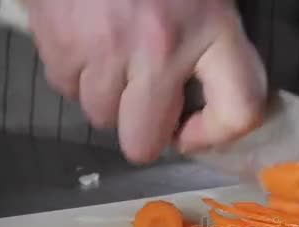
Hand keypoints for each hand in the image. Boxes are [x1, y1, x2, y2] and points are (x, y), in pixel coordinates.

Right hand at [28, 0, 266, 162]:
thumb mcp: (208, 2)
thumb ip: (217, 52)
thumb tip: (202, 115)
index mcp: (213, 28)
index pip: (239, 111)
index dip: (218, 135)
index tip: (194, 131)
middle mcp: (160, 46)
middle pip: (143, 141)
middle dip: (144, 131)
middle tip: (145, 102)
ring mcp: (105, 47)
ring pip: (100, 117)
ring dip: (108, 98)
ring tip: (115, 56)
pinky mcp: (59, 42)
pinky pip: (66, 88)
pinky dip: (77, 73)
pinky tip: (89, 40)